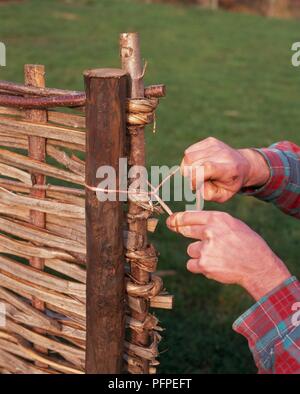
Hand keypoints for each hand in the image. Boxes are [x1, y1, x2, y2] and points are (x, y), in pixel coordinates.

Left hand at [166, 211, 290, 299]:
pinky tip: (215, 265)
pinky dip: (199, 266)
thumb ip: (211, 222)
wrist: (258, 266)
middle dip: (186, 234)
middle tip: (201, 240)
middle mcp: (209, 231)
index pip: (188, 216)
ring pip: (190, 250)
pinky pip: (191, 264)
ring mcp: (206, 248)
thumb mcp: (232, 224)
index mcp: (217, 218)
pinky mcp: (204, 265)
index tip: (170, 221)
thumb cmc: (246, 243)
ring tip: (218, 256)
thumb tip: (187, 222)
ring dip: (199, 254)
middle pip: (185, 231)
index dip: (177, 219)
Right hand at [182, 137, 269, 202]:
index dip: (195, 178)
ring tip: (197, 173)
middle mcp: (222, 154)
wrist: (243, 165)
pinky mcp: (209, 141)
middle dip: (190, 176)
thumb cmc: (231, 183)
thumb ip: (209, 194)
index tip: (194, 186)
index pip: (207, 168)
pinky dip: (189, 161)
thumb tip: (195, 184)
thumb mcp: (223, 195)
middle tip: (197, 182)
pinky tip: (199, 165)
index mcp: (229, 169)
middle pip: (193, 163)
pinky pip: (189, 152)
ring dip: (188, 168)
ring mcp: (215, 145)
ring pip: (188, 157)